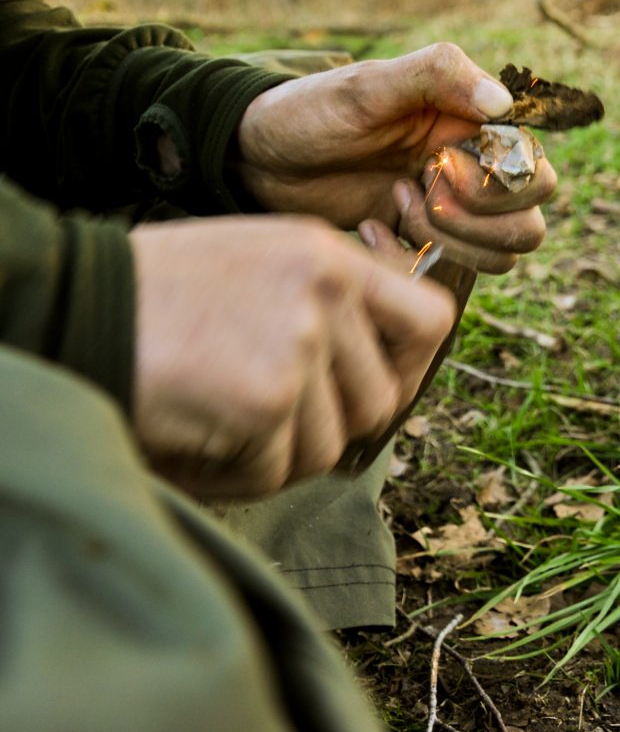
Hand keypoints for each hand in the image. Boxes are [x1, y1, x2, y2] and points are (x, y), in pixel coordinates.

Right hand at [129, 216, 454, 497]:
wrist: (76, 304)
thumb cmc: (162, 293)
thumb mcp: (263, 264)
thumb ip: (329, 304)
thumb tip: (385, 364)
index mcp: (329, 256)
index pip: (431, 319)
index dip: (413, 367)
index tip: (377, 389)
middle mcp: (326, 292)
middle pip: (380, 402)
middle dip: (330, 427)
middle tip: (274, 421)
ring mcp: (300, 342)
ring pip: (330, 446)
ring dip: (276, 454)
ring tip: (220, 423)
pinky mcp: (266, 397)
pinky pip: (278, 472)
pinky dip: (236, 475)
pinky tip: (196, 441)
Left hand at [236, 43, 557, 272]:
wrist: (262, 158)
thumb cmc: (314, 110)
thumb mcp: (369, 85)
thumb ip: (439, 75)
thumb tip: (503, 101)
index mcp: (474, 128)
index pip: (534, 172)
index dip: (496, 185)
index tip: (436, 166)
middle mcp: (475, 173)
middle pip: (529, 225)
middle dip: (477, 224)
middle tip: (415, 193)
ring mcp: (451, 215)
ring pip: (499, 258)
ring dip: (446, 243)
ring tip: (391, 203)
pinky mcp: (420, 245)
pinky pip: (449, 276)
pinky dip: (411, 261)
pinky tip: (368, 228)